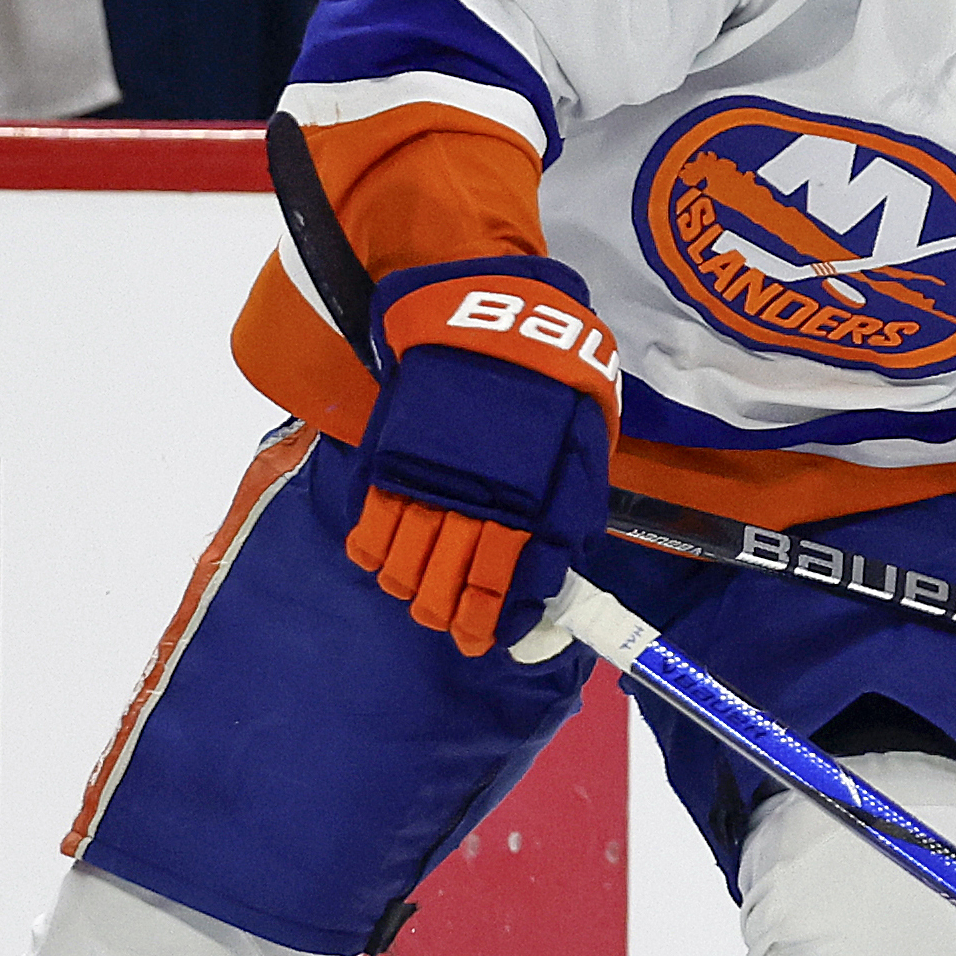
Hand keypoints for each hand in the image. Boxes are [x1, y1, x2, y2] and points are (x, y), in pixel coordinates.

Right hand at [345, 258, 618, 659]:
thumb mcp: (583, 448)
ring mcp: (427, 479)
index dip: (487, 619)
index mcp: (526, 502)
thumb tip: (553, 567)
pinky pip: (372, 518)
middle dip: (446, 612)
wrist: (490, 316)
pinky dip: (372, 549)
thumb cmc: (551, 384)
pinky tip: (379, 563)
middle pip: (446, 580)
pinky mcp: (393, 457)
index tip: (483, 639)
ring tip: (416, 599)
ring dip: (408, 587)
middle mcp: (471, 498)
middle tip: (450, 625)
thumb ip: (568, 511)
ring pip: (405, 557)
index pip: (499, 582)